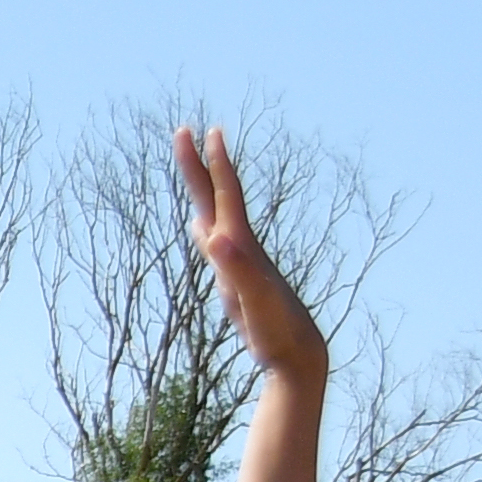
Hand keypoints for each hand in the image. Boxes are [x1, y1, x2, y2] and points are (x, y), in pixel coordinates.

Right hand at [172, 125, 325, 383]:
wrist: (296, 352)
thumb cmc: (276, 328)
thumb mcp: (254, 299)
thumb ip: (236, 268)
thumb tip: (215, 238)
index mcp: (241, 245)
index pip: (226, 194)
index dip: (215, 163)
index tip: (208, 130)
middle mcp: (240, 247)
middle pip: (217, 197)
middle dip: (200, 165)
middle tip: (185, 132)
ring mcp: (238, 263)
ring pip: (215, 217)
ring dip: (202, 191)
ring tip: (192, 169)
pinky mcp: (234, 281)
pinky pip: (215, 244)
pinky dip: (204, 228)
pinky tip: (201, 228)